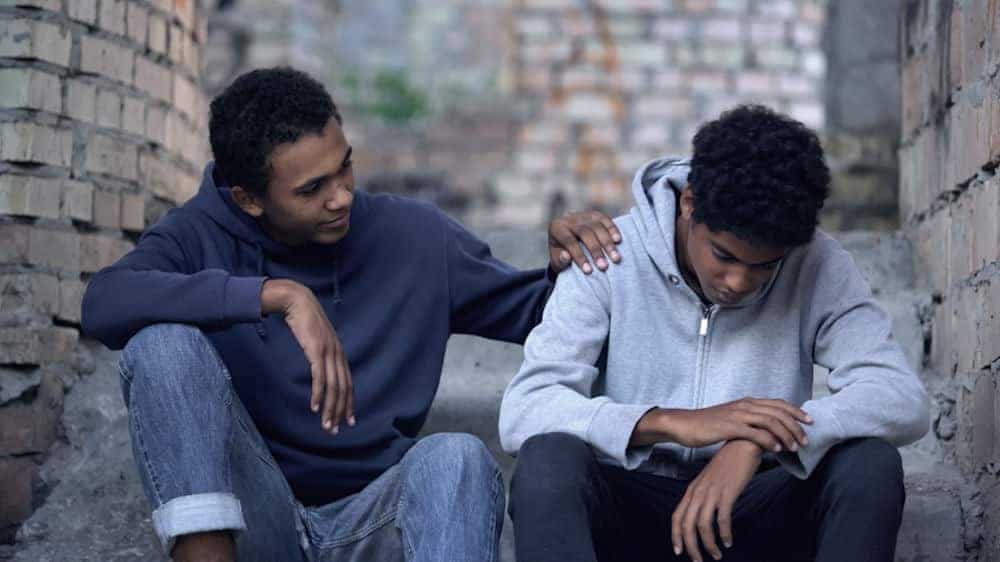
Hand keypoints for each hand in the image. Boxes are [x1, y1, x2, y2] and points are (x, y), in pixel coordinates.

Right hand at [262, 279, 354, 434]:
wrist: (297, 300)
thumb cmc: (304, 320)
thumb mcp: (316, 340)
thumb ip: (320, 353)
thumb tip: (320, 366)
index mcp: (339, 353)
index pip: (348, 384)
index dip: (349, 403)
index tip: (349, 420)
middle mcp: (337, 354)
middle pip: (343, 389)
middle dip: (340, 412)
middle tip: (336, 430)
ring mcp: (328, 352)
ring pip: (333, 387)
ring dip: (330, 409)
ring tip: (326, 425)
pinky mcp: (316, 350)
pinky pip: (319, 377)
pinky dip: (319, 394)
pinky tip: (316, 407)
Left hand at [548, 210, 621, 273]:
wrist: (566, 239)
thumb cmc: (561, 254)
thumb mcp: (556, 260)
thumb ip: (560, 260)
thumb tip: (566, 256)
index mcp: (557, 229)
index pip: (569, 242)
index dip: (579, 256)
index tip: (589, 271)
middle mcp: (569, 219)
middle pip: (585, 233)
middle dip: (595, 250)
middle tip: (604, 266)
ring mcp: (583, 215)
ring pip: (597, 226)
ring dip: (607, 243)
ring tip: (615, 258)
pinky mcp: (595, 215)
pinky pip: (605, 220)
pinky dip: (613, 230)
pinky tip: (618, 241)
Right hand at [631, 398, 811, 452]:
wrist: (683, 424)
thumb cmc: (707, 424)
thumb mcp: (731, 418)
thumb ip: (749, 421)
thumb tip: (766, 431)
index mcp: (747, 402)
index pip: (778, 403)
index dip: (796, 411)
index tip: (810, 421)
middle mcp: (745, 405)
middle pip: (778, 412)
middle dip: (796, 425)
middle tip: (806, 439)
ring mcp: (737, 415)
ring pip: (770, 421)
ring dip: (786, 434)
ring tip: (794, 447)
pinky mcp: (729, 427)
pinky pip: (754, 433)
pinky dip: (768, 440)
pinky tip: (776, 449)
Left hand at [672, 440, 761, 560]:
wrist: (742, 445)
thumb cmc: (728, 464)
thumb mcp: (710, 480)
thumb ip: (704, 496)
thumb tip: (702, 515)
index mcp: (692, 490)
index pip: (677, 517)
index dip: (676, 536)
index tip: (679, 551)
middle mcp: (698, 492)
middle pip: (687, 525)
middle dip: (691, 547)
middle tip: (698, 561)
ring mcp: (712, 492)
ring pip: (703, 526)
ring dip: (709, 544)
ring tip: (716, 555)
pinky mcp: (727, 493)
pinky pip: (722, 519)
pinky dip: (724, 533)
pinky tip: (728, 541)